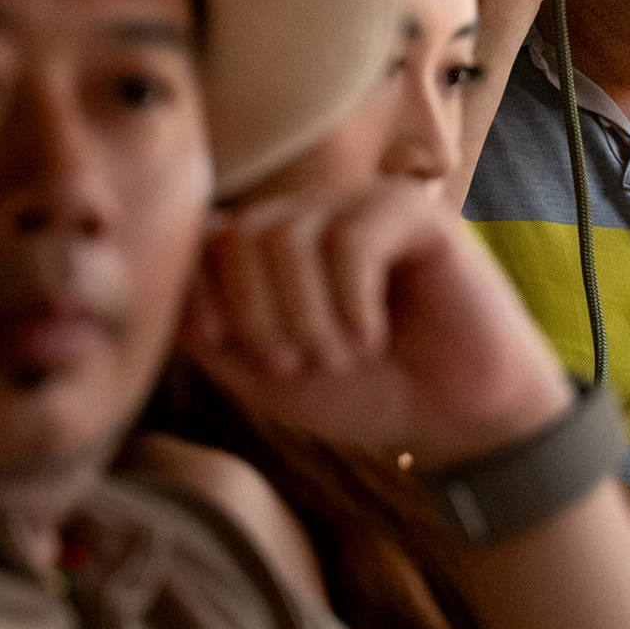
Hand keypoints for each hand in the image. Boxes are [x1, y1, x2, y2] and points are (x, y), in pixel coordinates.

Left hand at [181, 180, 573, 470]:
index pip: (204, 241)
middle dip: (256, 313)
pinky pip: (353, 240)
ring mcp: (364, 209)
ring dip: (306, 315)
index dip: (200, 294)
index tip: (225, 349)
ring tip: (343, 358)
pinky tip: (374, 336)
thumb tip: (171, 292)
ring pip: (289, 234)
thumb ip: (215, 333)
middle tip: (296, 366)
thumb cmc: (368, 394)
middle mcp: (314, 218)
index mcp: (272, 253)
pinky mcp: (416, 215)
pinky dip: (351, 302)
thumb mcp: (269, 375)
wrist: (458, 418)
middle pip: (240, 234)